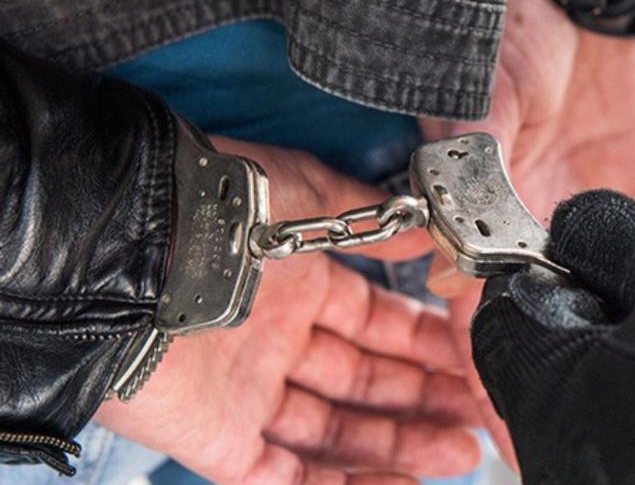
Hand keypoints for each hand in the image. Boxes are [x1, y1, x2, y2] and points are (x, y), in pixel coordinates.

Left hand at [96, 139, 480, 484]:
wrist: (143, 246)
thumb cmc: (229, 209)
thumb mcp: (314, 195)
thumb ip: (374, 223)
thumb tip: (428, 231)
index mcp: (298, 286)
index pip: (373, 326)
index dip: (424, 346)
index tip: (471, 359)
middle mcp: (277, 342)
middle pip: (362, 383)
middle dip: (422, 401)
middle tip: (476, 416)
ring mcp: (247, 395)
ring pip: (334, 434)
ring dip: (397, 447)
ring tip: (458, 455)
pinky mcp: (218, 441)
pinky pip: (286, 479)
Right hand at [419, 0, 634, 464]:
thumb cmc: (504, 25)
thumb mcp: (476, 87)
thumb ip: (470, 151)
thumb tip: (453, 217)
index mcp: (480, 201)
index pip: (476, 298)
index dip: (481, 358)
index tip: (491, 409)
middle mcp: (529, 214)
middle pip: (541, 311)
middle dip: (550, 371)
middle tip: (563, 428)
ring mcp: (584, 204)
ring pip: (595, 290)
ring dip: (605, 343)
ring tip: (616, 403)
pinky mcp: (634, 180)